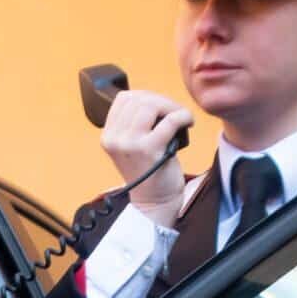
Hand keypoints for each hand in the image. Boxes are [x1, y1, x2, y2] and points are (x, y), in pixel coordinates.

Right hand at [100, 87, 192, 214]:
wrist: (155, 201)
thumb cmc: (150, 171)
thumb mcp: (132, 145)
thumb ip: (134, 123)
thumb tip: (153, 98)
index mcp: (108, 135)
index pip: (123, 99)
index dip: (145, 96)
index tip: (160, 108)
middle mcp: (115, 139)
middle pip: (139, 99)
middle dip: (162, 101)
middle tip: (175, 113)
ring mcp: (130, 144)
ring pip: (152, 105)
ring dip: (172, 107)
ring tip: (181, 118)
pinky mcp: (149, 149)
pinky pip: (170, 120)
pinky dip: (183, 115)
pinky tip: (188, 122)